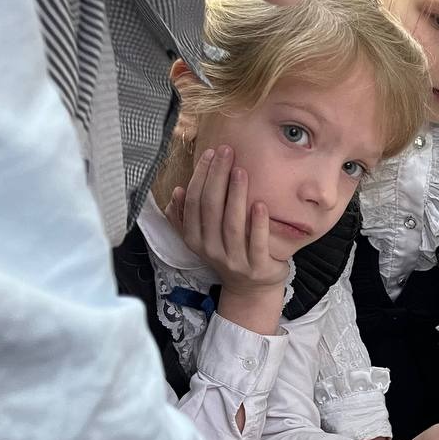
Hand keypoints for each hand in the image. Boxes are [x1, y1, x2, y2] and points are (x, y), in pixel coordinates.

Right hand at [164, 144, 289, 296]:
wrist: (251, 288)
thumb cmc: (228, 252)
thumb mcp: (203, 237)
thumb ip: (186, 217)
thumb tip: (177, 191)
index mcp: (195, 239)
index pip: (194, 203)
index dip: (200, 177)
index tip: (209, 153)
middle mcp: (211, 249)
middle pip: (211, 208)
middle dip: (217, 177)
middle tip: (227, 152)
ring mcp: (234, 260)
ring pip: (231, 224)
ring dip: (236, 195)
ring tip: (241, 171)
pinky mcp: (257, 267)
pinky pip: (257, 243)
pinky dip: (258, 223)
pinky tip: (261, 203)